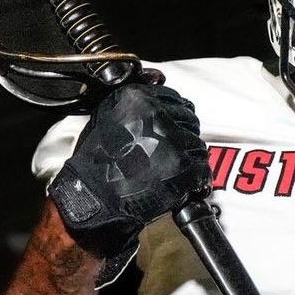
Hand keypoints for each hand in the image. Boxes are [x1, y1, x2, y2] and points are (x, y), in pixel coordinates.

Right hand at [48, 82, 210, 256]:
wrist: (92, 196)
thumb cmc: (97, 163)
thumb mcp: (110, 118)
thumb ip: (139, 107)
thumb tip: (161, 98)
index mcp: (139, 99)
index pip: (178, 101)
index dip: (177, 118)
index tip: (175, 128)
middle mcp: (157, 116)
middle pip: (191, 122)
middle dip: (184, 138)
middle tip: (171, 153)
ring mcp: (171, 141)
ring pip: (198, 146)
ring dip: (190, 160)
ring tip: (172, 170)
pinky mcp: (181, 166)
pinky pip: (202, 169)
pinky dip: (197, 180)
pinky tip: (183, 184)